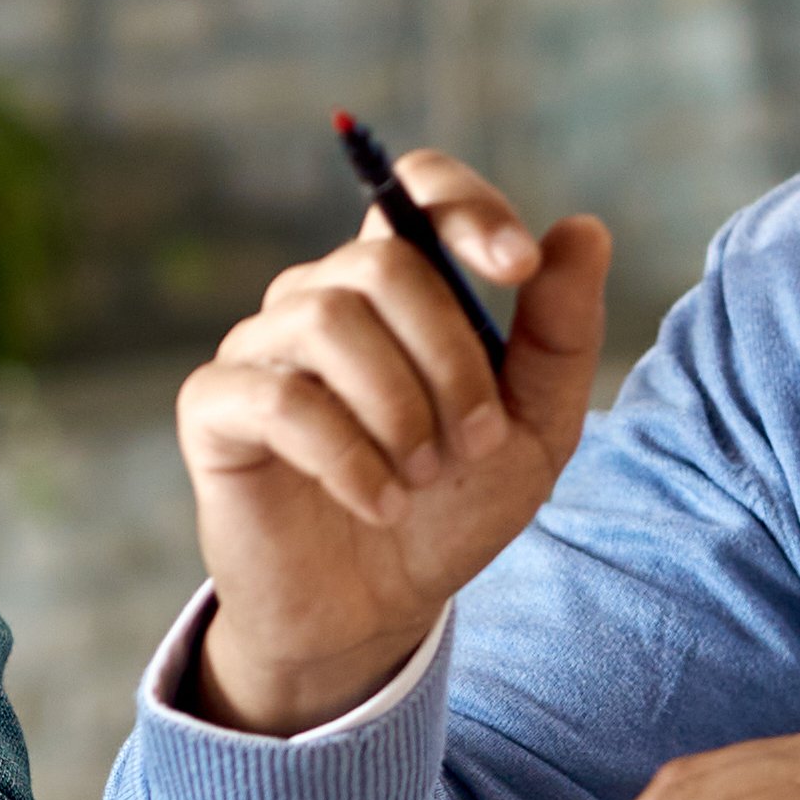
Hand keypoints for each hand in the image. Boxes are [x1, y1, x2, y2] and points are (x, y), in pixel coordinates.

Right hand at [176, 149, 611, 735]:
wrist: (374, 612)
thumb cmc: (449, 508)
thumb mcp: (536, 430)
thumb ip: (561, 336)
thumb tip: (583, 230)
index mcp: (399, 287)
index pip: (416, 187)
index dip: (465, 207)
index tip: (517, 267)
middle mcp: (321, 297)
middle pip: (384, 262)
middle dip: (451, 357)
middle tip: (477, 442)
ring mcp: (260, 347)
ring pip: (330, 319)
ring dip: (401, 408)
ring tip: (423, 477)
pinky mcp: (216, 409)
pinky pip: (280, 398)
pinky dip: (348, 457)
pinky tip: (380, 503)